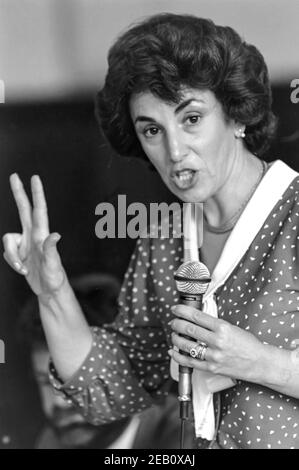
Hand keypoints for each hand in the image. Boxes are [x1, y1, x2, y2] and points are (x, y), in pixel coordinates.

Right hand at [2, 174, 64, 296]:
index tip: (34, 178)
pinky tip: (23, 270)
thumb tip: (55, 235)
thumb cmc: (54, 277)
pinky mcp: (19, 252)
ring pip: (7, 241)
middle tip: (14, 175)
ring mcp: (25, 243)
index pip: (39, 210)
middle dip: (18, 193)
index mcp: (41, 235)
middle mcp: (32, 235)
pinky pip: (8, 253)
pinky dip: (13, 263)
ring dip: (12, 257)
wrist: (49, 291)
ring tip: (23, 269)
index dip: (36, 194)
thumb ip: (51, 250)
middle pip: (23, 209)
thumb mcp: (53, 265)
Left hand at [169, 304, 267, 382]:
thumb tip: (195, 318)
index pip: (196, 316)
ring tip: (174, 334)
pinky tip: (173, 351)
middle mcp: (217, 341)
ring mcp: (213, 356)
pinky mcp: (211, 368)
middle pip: (189, 329)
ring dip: (176, 338)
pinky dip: (178, 356)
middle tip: (173, 322)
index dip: (182, 311)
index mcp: (222, 328)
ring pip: (186, 345)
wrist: (260, 363)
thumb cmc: (248, 344)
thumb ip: (214, 324)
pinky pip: (190, 362)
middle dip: (177, 324)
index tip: (175, 309)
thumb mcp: (232, 327)